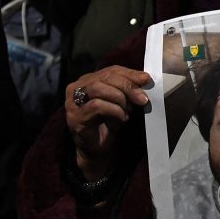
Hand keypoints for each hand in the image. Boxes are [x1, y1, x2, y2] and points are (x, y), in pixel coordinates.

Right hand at [66, 66, 149, 180]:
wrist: (99, 149)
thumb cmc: (110, 122)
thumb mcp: (123, 101)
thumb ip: (129, 88)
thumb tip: (145, 78)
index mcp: (89, 79)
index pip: (111, 70)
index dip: (130, 74)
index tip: (147, 80)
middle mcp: (77, 87)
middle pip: (105, 77)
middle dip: (127, 86)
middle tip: (142, 98)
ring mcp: (73, 101)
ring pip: (98, 88)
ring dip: (119, 98)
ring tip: (129, 110)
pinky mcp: (74, 116)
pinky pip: (96, 105)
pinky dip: (113, 110)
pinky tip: (122, 118)